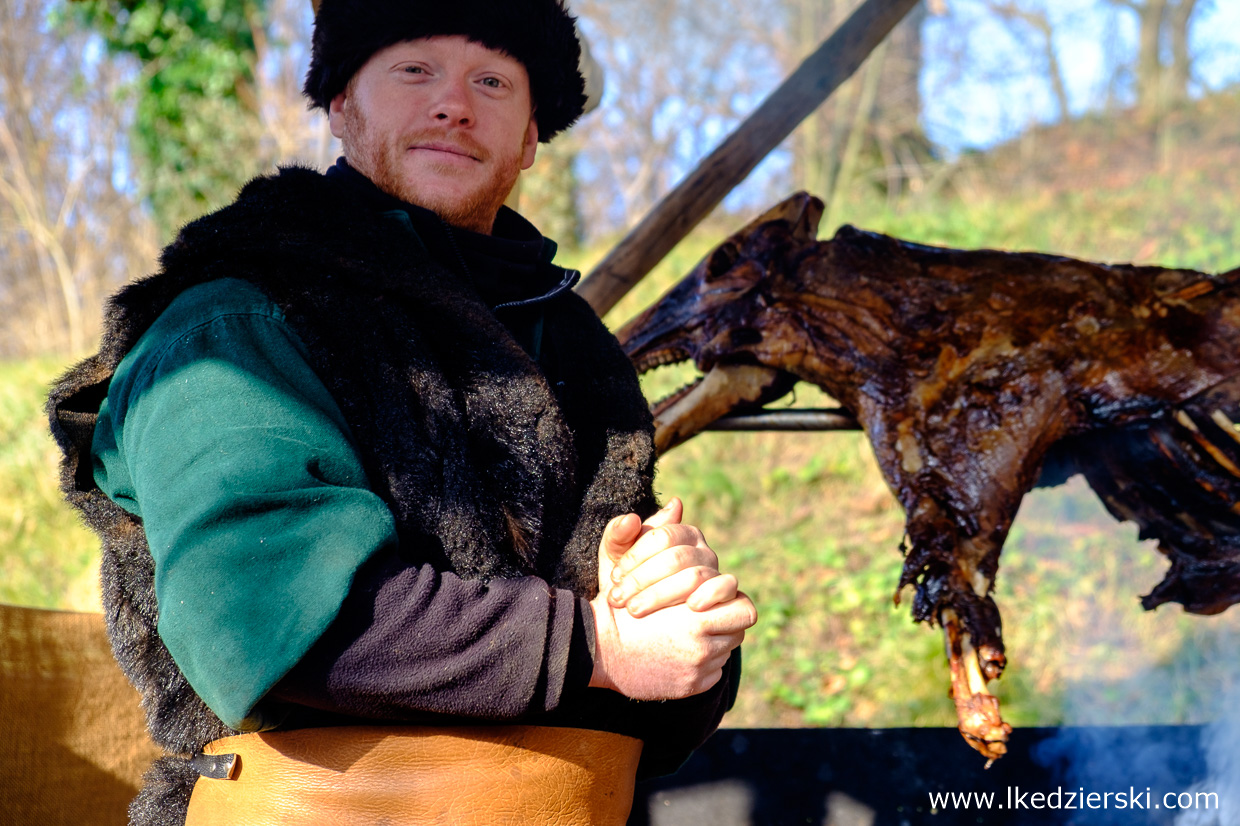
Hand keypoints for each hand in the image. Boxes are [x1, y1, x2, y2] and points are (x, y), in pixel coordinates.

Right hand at [588, 507, 756, 699]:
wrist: (594, 651)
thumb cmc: (613, 604)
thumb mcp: (627, 560)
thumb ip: (655, 532)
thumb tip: (676, 504)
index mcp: (694, 613)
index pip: (742, 606)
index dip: (729, 599)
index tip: (709, 596)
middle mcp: (702, 645)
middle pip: (740, 628)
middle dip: (727, 618)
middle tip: (708, 611)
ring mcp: (699, 670)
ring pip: (727, 648)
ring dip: (714, 637)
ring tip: (690, 628)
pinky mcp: (693, 687)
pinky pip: (713, 672)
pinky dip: (701, 661)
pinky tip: (678, 650)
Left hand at [605, 498, 739, 616]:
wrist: (643, 629)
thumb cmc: (629, 588)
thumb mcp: (614, 561)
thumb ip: (618, 536)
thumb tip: (631, 519)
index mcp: (682, 534)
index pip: (662, 537)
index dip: (635, 556)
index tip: (615, 577)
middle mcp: (704, 551)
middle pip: (675, 558)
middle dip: (641, 579)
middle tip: (618, 598)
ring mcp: (717, 574)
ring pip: (694, 576)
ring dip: (660, 594)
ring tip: (635, 609)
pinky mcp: (729, 596)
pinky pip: (728, 586)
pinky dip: (711, 593)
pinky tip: (692, 606)